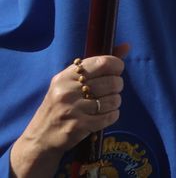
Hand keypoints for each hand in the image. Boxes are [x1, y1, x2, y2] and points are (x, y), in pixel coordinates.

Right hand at [9, 46, 128, 177]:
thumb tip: (127, 45)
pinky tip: (104, 116)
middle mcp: (67, 91)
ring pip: (113, 100)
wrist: (40, 137)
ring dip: (115, 102)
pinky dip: (112, 116)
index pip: (103, 63)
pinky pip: (109, 117)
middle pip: (112, 82)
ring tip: (106, 104)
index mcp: (65, 76)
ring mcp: (72, 109)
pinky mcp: (78, 126)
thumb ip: (98, 64)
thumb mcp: (71, 82)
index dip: (116, 66)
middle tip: (110, 91)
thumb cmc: (61, 105)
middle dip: (117, 87)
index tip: (116, 72)